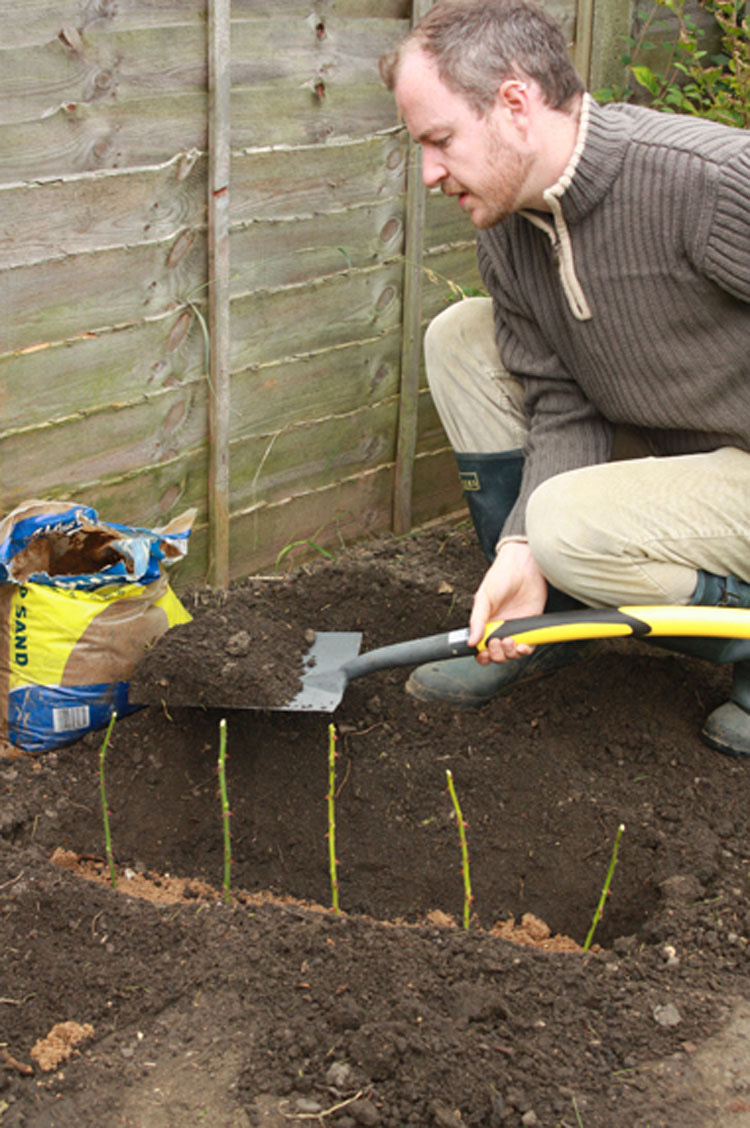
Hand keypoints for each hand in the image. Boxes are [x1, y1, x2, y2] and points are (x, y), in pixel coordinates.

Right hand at [468, 541, 547, 663]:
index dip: (482, 655)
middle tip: (496, 642)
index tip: (483, 653)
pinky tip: (522, 645)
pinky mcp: (531, 627)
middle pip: (497, 654)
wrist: (525, 566)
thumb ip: (477, 620)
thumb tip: (471, 641)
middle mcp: (500, 629)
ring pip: (512, 654)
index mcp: (486, 624)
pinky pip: (528, 647)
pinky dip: (525, 651)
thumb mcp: (484, 597)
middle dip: (496, 654)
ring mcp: (517, 629)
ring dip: (509, 654)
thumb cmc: (501, 577)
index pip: (481, 648)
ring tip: (508, 641)